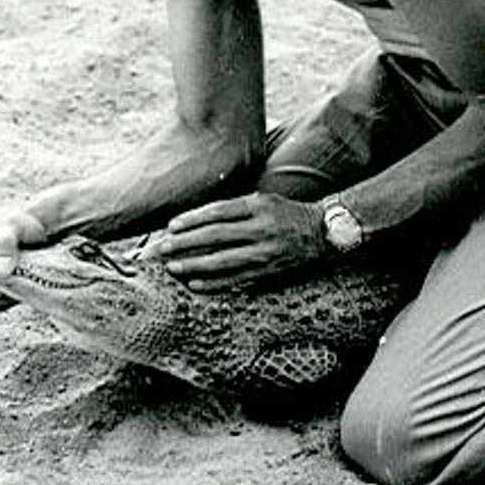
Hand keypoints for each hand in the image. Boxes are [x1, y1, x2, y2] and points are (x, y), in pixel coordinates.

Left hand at [146, 193, 325, 289]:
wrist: (323, 233)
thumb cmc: (287, 214)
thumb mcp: (264, 200)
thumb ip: (235, 208)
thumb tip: (197, 221)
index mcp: (258, 206)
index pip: (218, 212)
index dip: (192, 220)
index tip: (171, 227)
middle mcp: (261, 228)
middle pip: (215, 236)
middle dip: (185, 243)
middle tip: (161, 249)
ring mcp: (266, 252)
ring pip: (223, 261)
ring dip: (195, 265)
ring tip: (173, 268)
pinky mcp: (269, 271)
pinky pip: (237, 279)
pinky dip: (215, 283)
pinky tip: (196, 284)